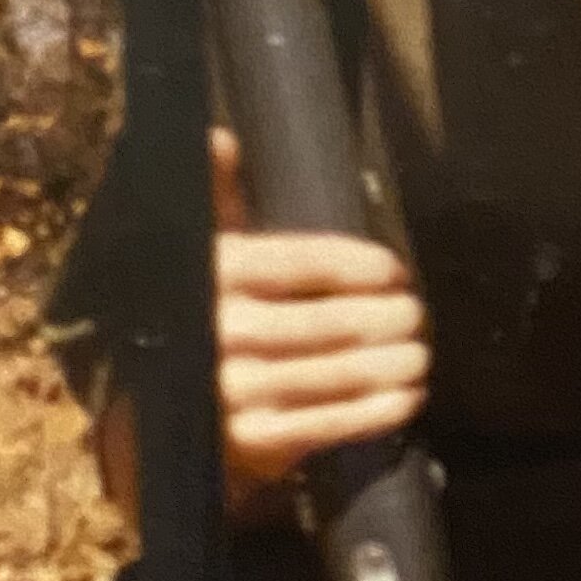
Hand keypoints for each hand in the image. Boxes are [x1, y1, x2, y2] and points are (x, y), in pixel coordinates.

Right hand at [210, 129, 427, 509]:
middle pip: (325, 321)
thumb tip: (219, 139)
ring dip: (388, 363)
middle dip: (383, 317)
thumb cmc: (198, 323)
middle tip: (416, 313)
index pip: (300, 262)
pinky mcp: (254, 441)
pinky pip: (328, 422)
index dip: (355, 266)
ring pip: (334, 372)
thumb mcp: (202, 258)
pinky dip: (375, 411)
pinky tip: (407, 397)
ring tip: (421, 353)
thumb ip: (219, 201)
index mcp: (215, 276)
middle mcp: (222, 331)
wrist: (159, 421)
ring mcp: (237, 390)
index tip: (394, 271)